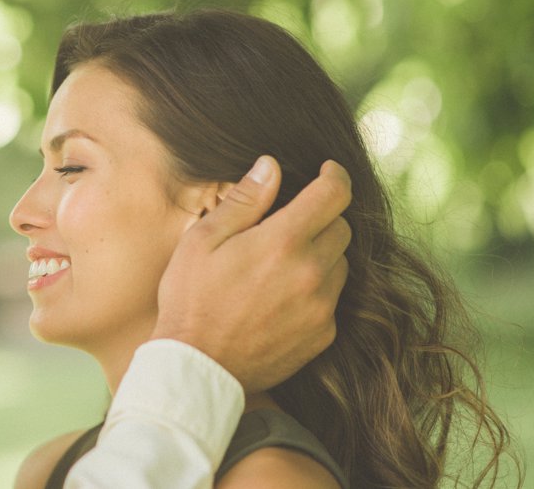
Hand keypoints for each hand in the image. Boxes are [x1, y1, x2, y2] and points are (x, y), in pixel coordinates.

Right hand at [151, 156, 350, 392]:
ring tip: (282, 264)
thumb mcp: (203, 240)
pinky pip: (332, 300)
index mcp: (282, 242)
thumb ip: (244, 201)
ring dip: (321, 255)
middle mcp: (311, 273)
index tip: (328, 171)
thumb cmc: (192, 300)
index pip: (333, 195)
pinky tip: (283, 297)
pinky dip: (316, 291)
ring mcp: (321, 307)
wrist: (198, 367)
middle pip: (342, 228)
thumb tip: (270, 166)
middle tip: (290, 225)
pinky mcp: (322, 335)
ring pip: (341, 264)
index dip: (336, 176)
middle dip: (322, 218)